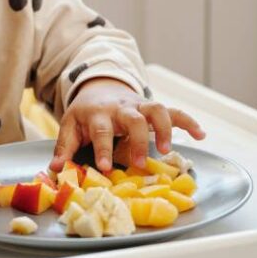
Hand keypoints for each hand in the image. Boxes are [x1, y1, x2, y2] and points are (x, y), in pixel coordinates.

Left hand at [48, 78, 205, 173]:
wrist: (98, 87)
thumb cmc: (85, 114)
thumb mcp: (69, 126)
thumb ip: (63, 147)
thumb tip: (56, 170)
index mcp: (98, 113)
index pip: (101, 129)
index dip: (103, 148)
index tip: (106, 168)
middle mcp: (121, 108)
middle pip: (133, 118)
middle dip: (138, 140)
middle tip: (139, 163)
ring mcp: (140, 106)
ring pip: (157, 109)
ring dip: (164, 128)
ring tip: (168, 149)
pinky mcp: (153, 109)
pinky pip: (175, 111)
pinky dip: (189, 121)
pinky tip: (200, 135)